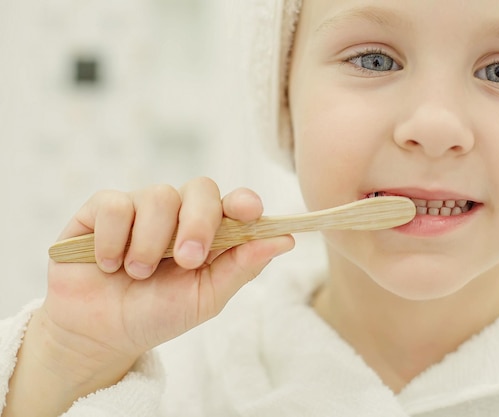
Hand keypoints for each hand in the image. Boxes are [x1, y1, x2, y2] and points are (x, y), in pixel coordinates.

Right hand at [2, 178, 293, 416]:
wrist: (101, 334)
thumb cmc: (157, 314)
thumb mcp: (205, 298)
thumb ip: (242, 267)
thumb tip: (286, 240)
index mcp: (209, 232)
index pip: (233, 203)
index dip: (244, 201)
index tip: (250, 212)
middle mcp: (178, 213)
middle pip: (201, 189)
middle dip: (199, 223)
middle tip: (187, 261)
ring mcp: (141, 208)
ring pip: (158, 196)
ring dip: (151, 242)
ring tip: (139, 274)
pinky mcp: (102, 209)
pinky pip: (115, 204)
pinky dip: (114, 239)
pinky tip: (109, 264)